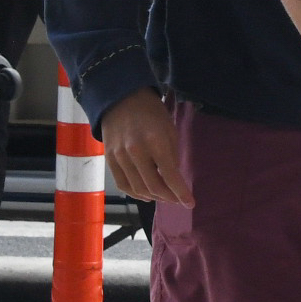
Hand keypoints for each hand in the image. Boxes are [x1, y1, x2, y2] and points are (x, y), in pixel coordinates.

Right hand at [99, 88, 186, 204]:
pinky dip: (136, 194)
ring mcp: (119, 156)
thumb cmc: (151, 112)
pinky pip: (123, 184)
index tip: (190, 203)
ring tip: (164, 196)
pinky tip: (146, 194)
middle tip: (177, 199)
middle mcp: (135, 151)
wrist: (120, 98)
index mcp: (155, 141)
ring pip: (138, 189)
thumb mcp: (169, 129)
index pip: (170, 175)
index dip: (181, 193)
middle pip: (154, 187)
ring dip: (154, 197)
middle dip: (169, 197)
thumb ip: (172, 155)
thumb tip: (175, 180)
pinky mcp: (109, 159)